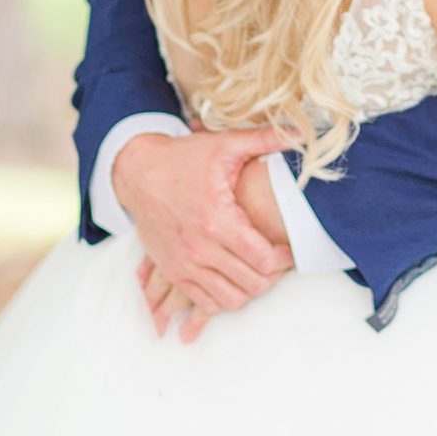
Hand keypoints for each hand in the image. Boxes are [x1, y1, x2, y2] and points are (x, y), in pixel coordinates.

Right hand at [112, 129, 295, 335]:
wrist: (137, 172)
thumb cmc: (184, 158)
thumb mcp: (224, 144)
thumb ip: (264, 139)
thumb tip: (299, 132)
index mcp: (217, 219)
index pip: (264, 259)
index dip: (286, 258)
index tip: (290, 249)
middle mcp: (200, 247)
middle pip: (252, 284)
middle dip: (273, 276)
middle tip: (279, 261)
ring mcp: (184, 264)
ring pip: (231, 299)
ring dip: (251, 289)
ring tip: (259, 271)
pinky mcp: (173, 271)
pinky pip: (206, 302)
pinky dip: (225, 298)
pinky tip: (235, 279)